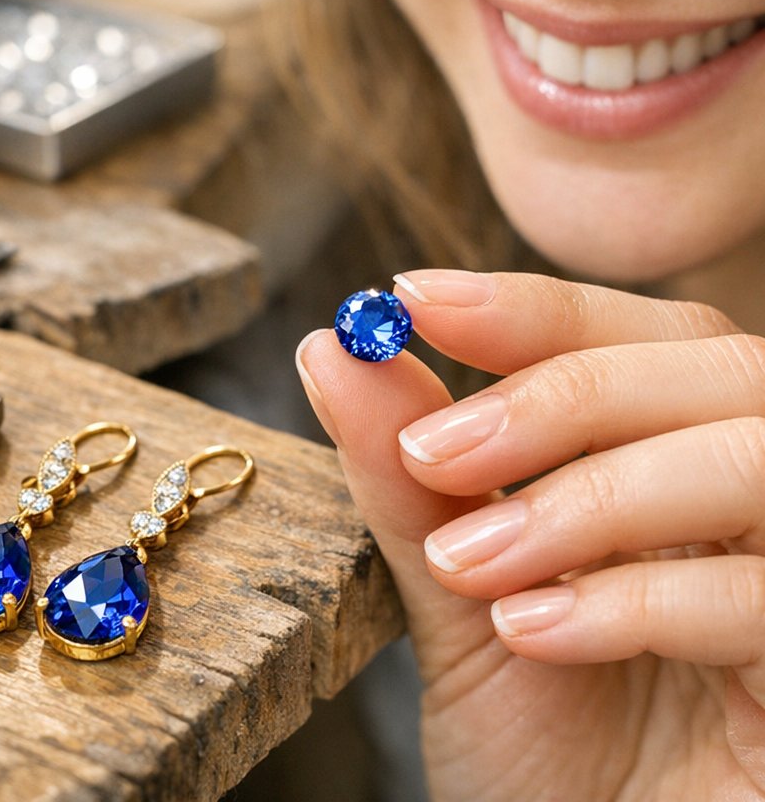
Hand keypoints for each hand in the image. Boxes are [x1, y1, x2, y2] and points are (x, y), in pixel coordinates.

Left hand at [296, 270, 764, 801]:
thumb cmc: (543, 756)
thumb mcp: (456, 597)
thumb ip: (407, 474)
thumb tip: (335, 346)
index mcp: (679, 466)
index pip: (642, 337)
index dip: (535, 306)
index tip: (412, 300)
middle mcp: (758, 506)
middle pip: (719, 368)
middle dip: (560, 394)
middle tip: (436, 452)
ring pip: (753, 461)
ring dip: (591, 496)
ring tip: (470, 561)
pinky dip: (636, 598)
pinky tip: (531, 630)